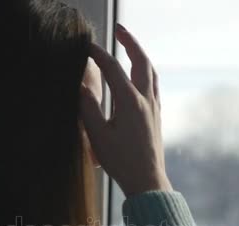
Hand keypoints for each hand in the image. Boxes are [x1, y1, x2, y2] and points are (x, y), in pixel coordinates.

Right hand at [80, 24, 172, 196]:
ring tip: (129, 48)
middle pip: (142, 61)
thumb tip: (82, 86)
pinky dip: (145, 71)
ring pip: (151, 72)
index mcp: (130, 102)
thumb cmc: (121, 162)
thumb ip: (89, 108)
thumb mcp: (97, 136)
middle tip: (119, 30)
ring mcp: (154, 108)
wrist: (147, 182)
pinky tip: (138, 76)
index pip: (113, 69)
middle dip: (130, 42)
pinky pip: (153, 85)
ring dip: (140, 55)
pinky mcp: (156, 116)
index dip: (98, 55)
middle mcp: (146, 100)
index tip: (87, 47)